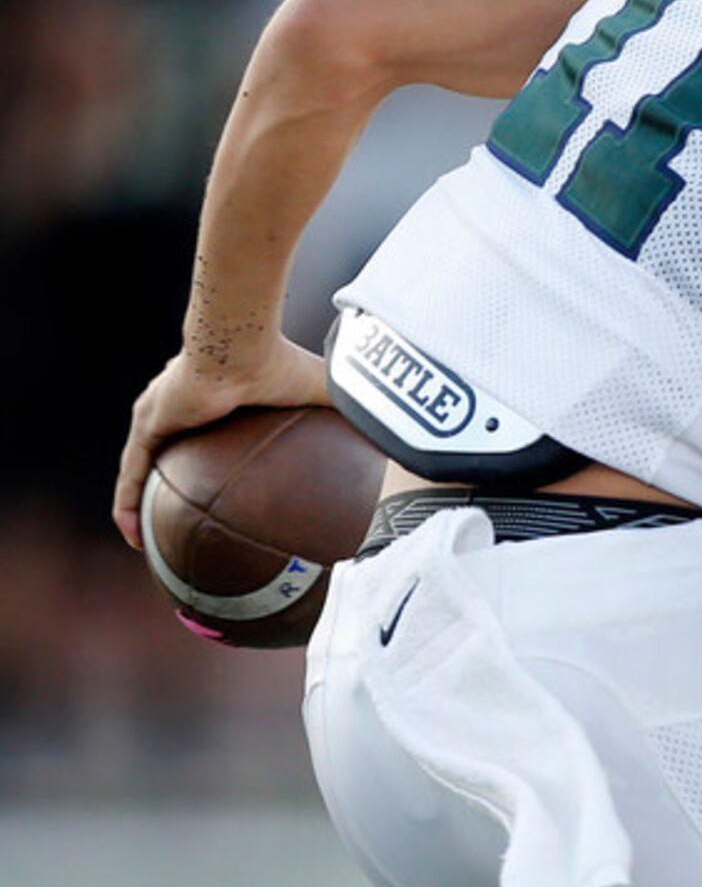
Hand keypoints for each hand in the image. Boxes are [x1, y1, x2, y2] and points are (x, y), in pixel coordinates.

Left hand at [113, 334, 330, 547]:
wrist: (243, 344)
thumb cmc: (283, 364)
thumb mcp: (324, 396)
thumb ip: (349, 416)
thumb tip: (390, 440)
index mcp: (219, 398)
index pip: (205, 432)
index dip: (205, 460)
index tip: (212, 486)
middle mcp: (181, 408)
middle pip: (167, 453)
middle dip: (165, 484)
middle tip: (173, 521)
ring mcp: (160, 416)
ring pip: (142, 468)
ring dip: (137, 503)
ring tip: (139, 541)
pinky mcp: (148, 424)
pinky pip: (131, 473)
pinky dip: (126, 504)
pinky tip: (128, 537)